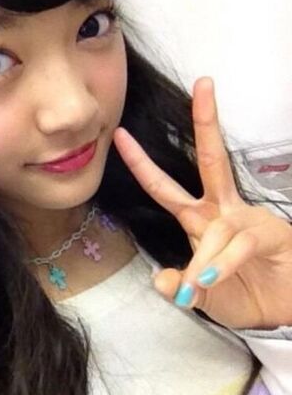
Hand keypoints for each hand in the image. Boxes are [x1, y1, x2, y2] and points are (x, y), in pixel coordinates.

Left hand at [113, 76, 291, 329]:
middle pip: (212, 158)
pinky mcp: (271, 234)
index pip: (164, 186)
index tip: (120, 135)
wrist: (282, 311)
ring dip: (204, 259)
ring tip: (196, 287)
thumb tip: (162, 281)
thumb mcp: (203, 296)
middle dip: (206, 121)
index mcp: (200, 218)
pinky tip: (209, 280)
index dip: (142, 163)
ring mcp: (248, 219)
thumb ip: (181, 287)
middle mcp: (223, 210)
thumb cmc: (242, 294)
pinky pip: (239, 245)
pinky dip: (221, 265)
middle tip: (203, 83)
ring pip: (219, 223)